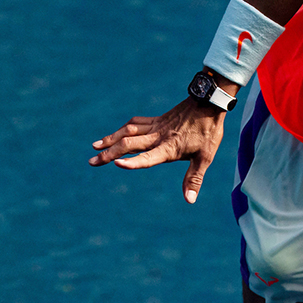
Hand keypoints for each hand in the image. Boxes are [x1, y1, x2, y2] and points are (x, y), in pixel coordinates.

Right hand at [88, 97, 226, 203]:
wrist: (210, 102)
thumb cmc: (208, 132)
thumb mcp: (205, 157)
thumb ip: (194, 178)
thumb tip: (189, 200)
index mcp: (169, 148)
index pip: (148, 157)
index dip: (134, 162)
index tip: (116, 164)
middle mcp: (158, 137)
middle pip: (129, 144)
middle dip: (109, 153)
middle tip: (91, 162)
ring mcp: (156, 126)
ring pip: (128, 131)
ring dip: (110, 139)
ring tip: (94, 147)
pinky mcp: (157, 119)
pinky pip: (136, 123)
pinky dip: (123, 128)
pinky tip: (114, 134)